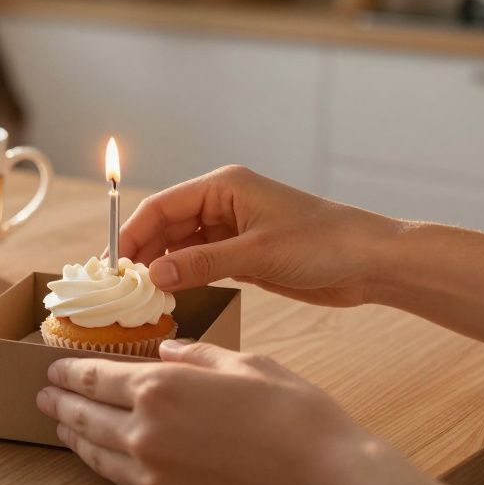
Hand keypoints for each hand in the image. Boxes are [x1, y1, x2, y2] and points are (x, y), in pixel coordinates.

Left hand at [36, 339, 383, 484]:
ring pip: (95, 450)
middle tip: (43, 394)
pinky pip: (118, 480)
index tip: (52, 367)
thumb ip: (197, 355)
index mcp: (162, 387)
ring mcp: (153, 473)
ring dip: (72, 433)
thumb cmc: (297, 417)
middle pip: (85, 413)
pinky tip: (95, 456)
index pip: (95, 376)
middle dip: (60, 401)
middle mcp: (146, 430)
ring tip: (59, 422)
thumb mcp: (247, 365)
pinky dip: (97, 464)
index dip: (68, 370)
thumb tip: (167, 351)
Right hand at [119, 165, 401, 305]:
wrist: (370, 262)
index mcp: (223, 186)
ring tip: (141, 297)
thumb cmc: (323, 243)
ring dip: (162, 269)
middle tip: (121, 287)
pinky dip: (183, 278)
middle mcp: (223, 204)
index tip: (112, 265)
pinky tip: (170, 298)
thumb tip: (152, 276)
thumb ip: (201, 263)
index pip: (161, 206)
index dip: (132, 234)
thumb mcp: (257, 254)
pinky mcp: (243, 254)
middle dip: (143, 253)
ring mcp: (232, 230)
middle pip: (165, 226)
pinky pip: (200, 263)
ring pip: (180, 247)